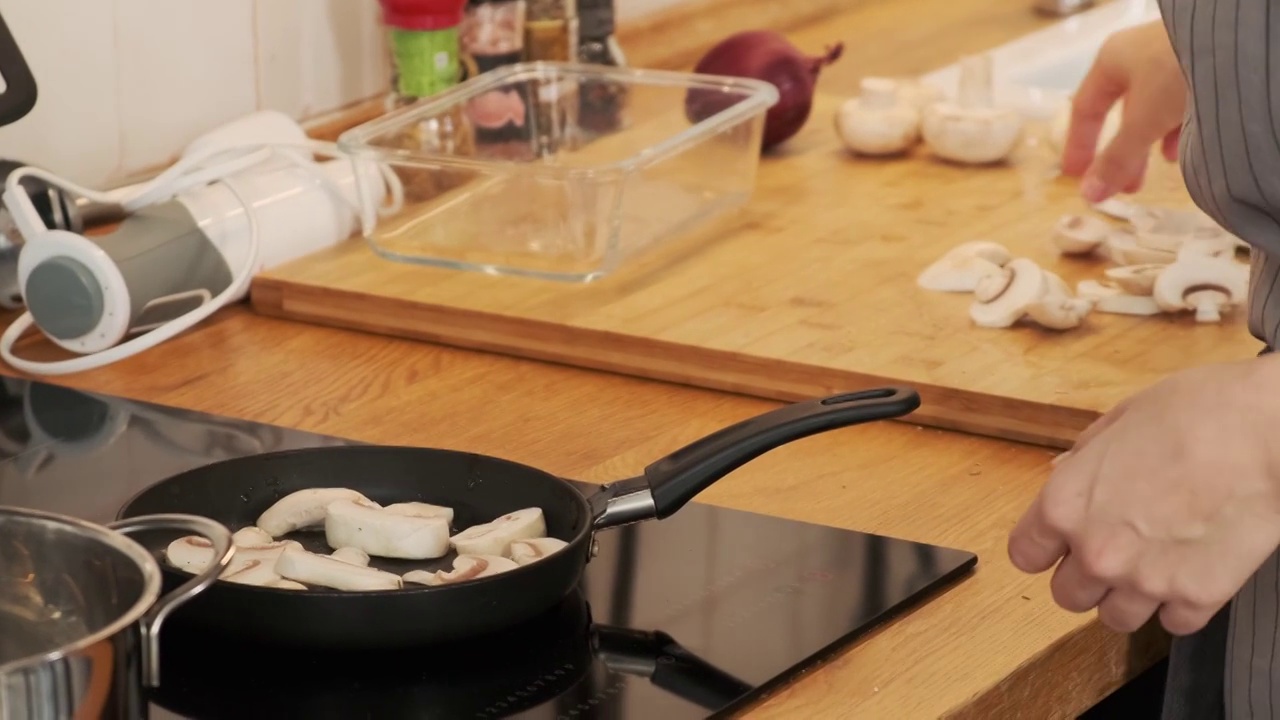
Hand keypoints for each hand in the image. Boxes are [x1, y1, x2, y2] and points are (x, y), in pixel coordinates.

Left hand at [1007, 357, 1279, 635]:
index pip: (1025, 555)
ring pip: (1114, 619)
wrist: (1271, 434)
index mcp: (1066, 504)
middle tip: (1112, 553)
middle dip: (1084, 576)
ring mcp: (1146, 580)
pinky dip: (1179, 606)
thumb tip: (1064, 473)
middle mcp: (1097, 551)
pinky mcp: (1197, 598)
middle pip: (1066, 595)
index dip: (1043, 548)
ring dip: (1127, 598)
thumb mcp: (1121, 419)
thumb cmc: (1200, 413)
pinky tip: (1190, 574)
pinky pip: (1173, 624)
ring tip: (1151, 567)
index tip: (1058, 545)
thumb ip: (1084, 459)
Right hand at [1062, 20, 1186, 202]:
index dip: (1079, 144)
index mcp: (1112, 60)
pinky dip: (1179, 126)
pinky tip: (1188, 144)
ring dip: (1153, 142)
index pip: (1085, 107)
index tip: (1076, 176)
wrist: (1237, 42)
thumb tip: (1089, 194)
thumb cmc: (1173, 75)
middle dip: (1124, 153)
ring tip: (1163, 167)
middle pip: (1123, 112)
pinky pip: (1181, 102)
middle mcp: (1139, 56)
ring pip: (1154, 108)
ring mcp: (1172, 59)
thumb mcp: (1141, 122)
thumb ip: (1116, 159)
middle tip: (1126, 186)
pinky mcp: (1203, 66)